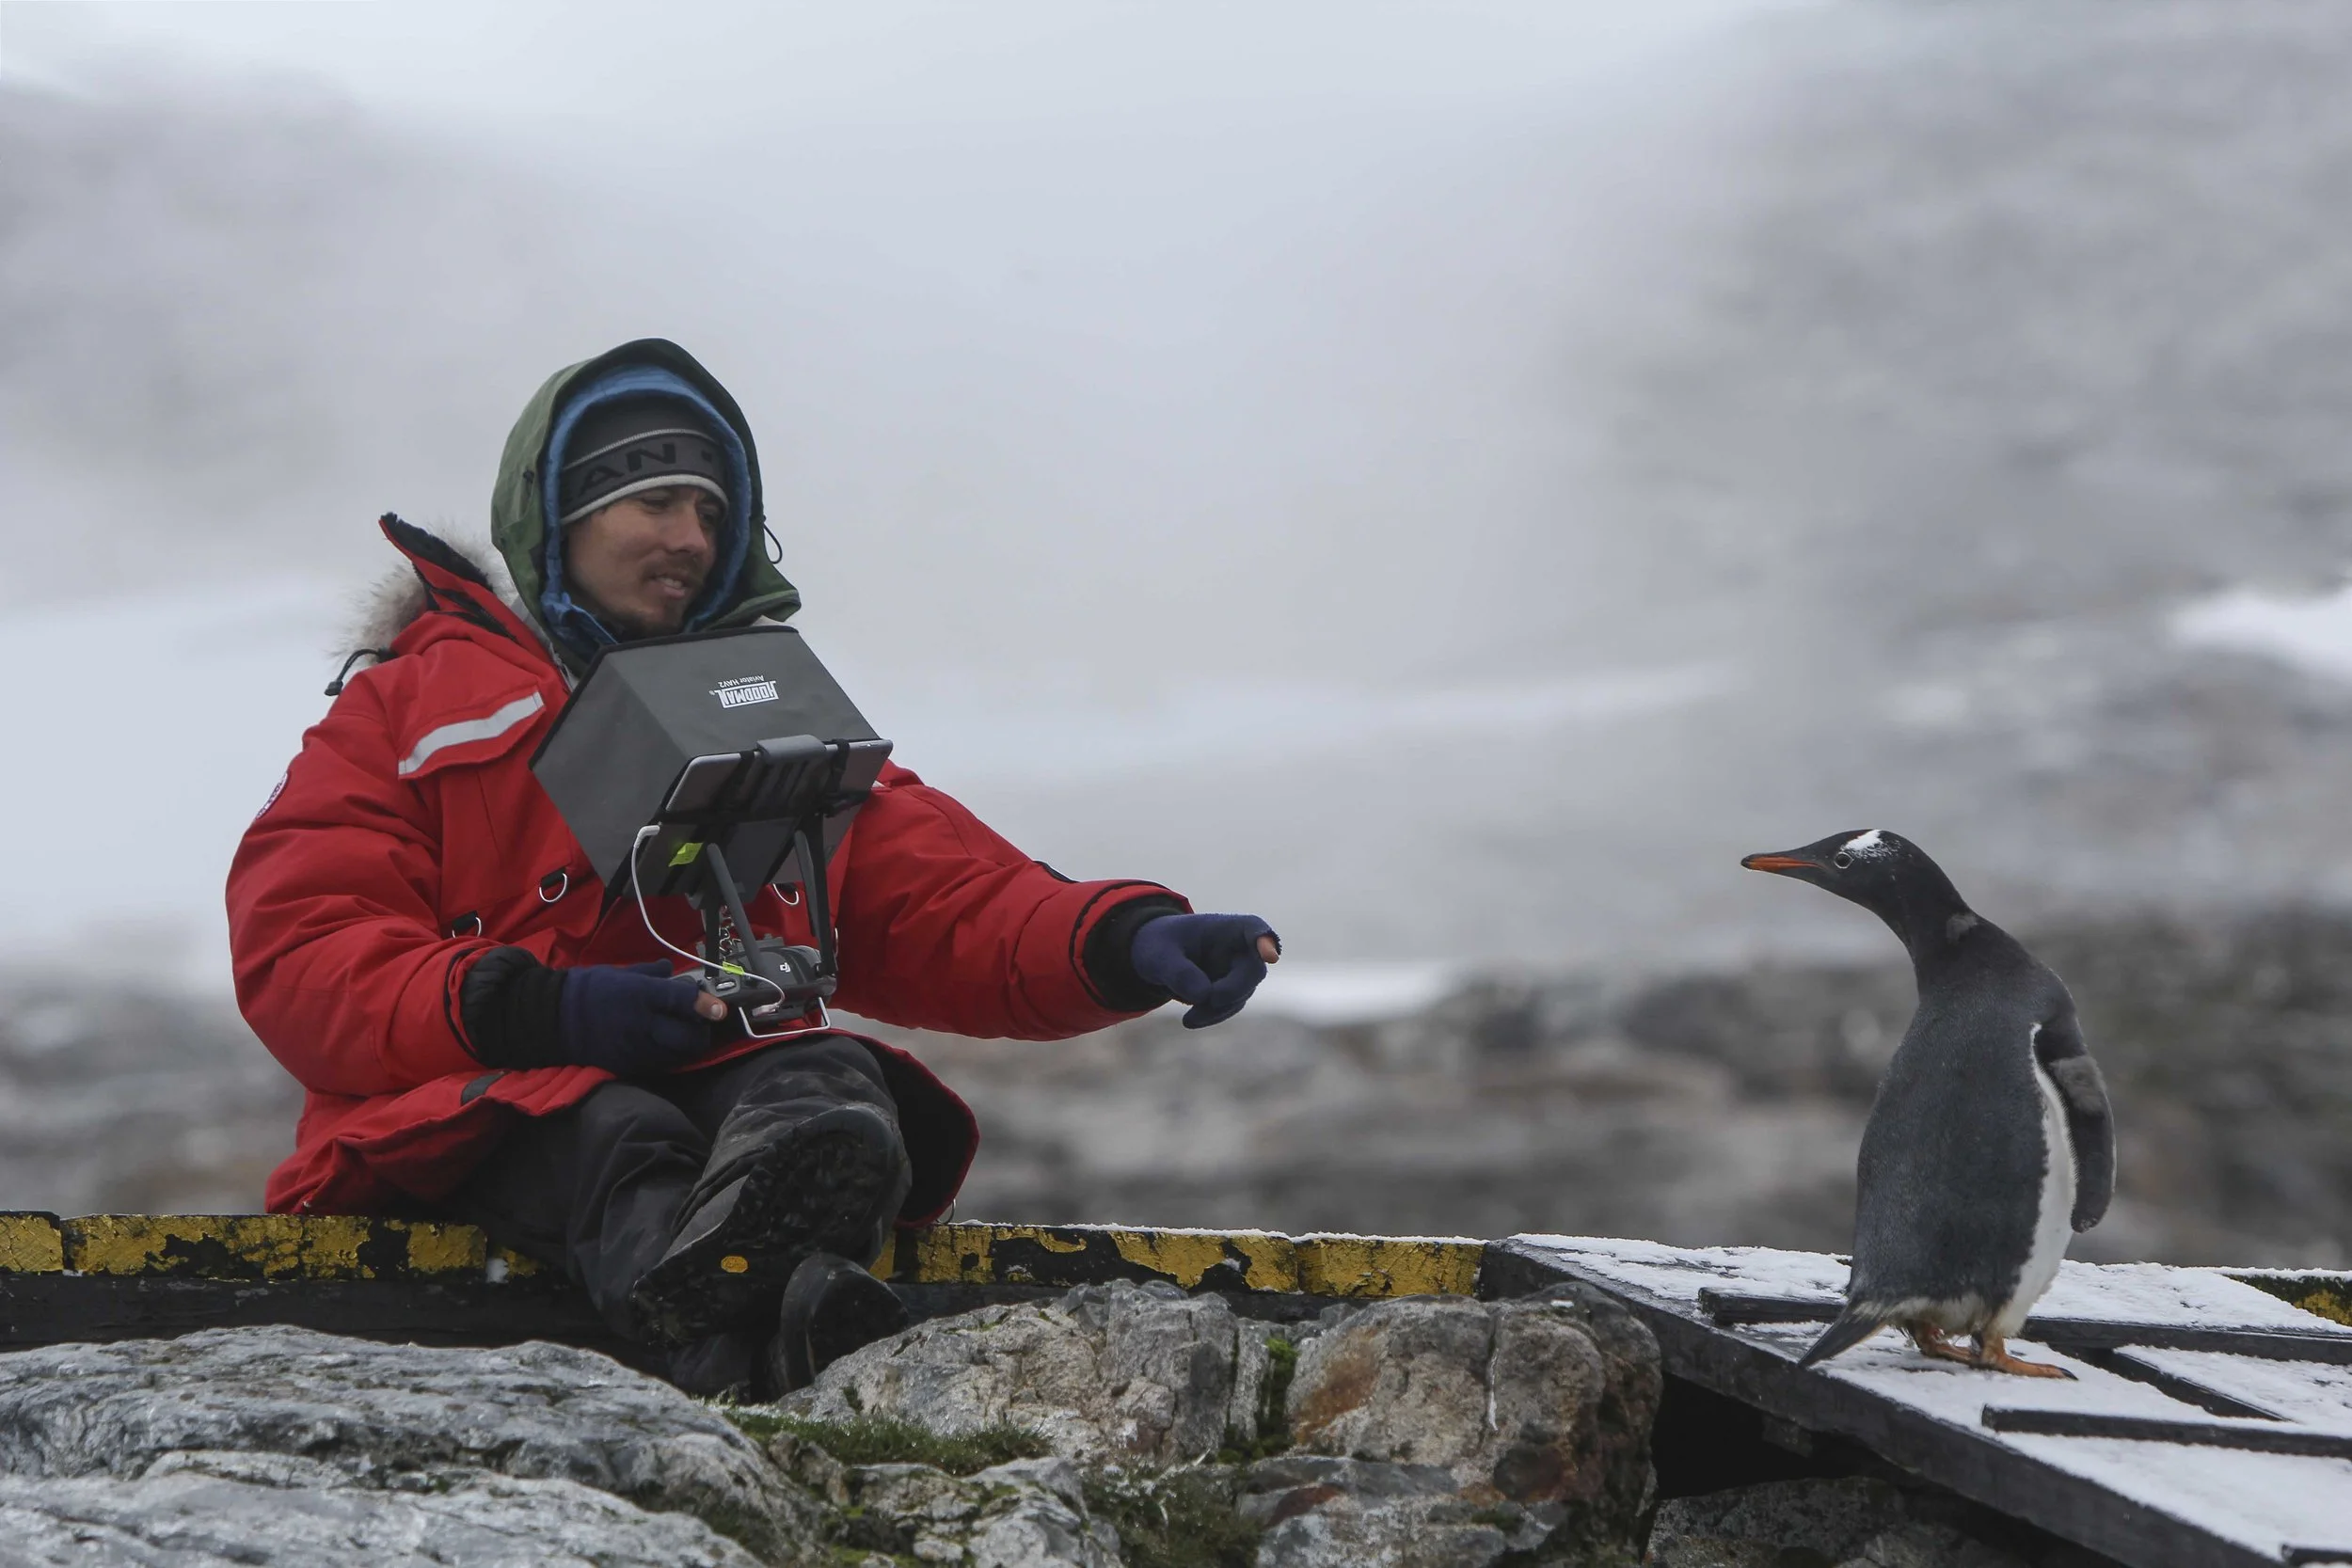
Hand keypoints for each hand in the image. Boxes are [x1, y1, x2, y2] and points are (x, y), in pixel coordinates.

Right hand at [556, 961, 726, 1075]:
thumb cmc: (589, 990)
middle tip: (700, 1023)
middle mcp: (642, 1024)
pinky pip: (660, 1065)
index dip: (705, 1005)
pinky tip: (664, 1045)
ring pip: (678, 1055)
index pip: (682, 1001)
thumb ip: (652, 974)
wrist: (553, 1019)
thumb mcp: (621, 973)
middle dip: (701, 1031)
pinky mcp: (629, 1066)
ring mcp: (636, 1049)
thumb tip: (673, 970)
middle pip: (688, 1037)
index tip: (720, 1009)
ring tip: (682, 1034)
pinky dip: (669, 1056)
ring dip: (687, 1046)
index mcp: (640, 995)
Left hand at [1129, 913, 1280, 1028]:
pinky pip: (1229, 1007)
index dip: (1265, 941)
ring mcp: (1239, 972)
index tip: (1269, 955)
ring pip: (1241, 995)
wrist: (1157, 957)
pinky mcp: (1232, 992)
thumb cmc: (1161, 944)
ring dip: (1216, 1009)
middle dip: (1233, 989)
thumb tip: (1204, 995)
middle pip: (1253, 971)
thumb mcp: (1159, 954)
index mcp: (1228, 927)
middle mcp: (1241, 949)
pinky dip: (1212, 1015)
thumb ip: (1179, 971)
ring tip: (1188, 1019)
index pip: (1255, 929)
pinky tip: (1190, 1020)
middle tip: (1209, 1000)